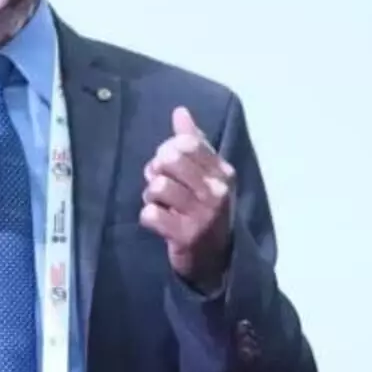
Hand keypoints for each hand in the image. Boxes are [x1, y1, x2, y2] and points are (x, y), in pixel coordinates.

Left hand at [140, 106, 235, 289]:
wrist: (214, 260)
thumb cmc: (205, 210)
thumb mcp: (207, 175)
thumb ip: (195, 142)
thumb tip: (180, 111)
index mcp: (223, 172)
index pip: (188, 143)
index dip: (167, 149)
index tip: (167, 163)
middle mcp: (216, 191)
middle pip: (170, 159)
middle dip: (156, 169)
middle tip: (160, 184)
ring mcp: (202, 215)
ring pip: (158, 185)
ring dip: (150, 195)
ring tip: (160, 203)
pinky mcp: (185, 236)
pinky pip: (151, 213)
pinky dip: (148, 216)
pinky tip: (159, 222)